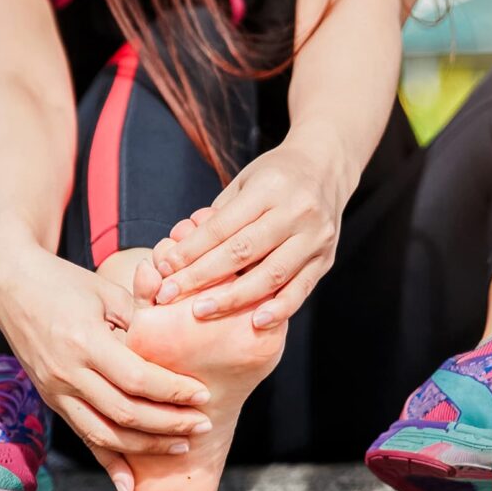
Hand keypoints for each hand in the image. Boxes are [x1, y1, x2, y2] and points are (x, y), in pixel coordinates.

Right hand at [0, 244, 212, 490]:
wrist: (12, 286)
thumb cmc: (68, 283)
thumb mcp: (108, 293)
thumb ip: (142, 319)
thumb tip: (181, 340)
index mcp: (86, 343)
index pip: (138, 379)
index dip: (173, 392)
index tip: (203, 395)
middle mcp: (68, 374)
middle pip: (125, 412)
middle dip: (168, 424)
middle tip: (203, 425)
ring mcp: (56, 392)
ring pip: (105, 433)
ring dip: (146, 447)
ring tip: (181, 446)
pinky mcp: (52, 401)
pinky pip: (84, 438)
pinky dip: (108, 463)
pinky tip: (129, 486)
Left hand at [152, 136, 349, 328]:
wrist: (326, 168)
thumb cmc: (277, 176)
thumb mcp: (245, 181)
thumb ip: (219, 216)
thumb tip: (181, 252)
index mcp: (271, 188)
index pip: (224, 226)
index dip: (191, 250)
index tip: (165, 270)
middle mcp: (297, 212)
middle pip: (243, 252)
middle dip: (202, 277)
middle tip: (171, 295)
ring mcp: (315, 237)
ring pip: (271, 274)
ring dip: (234, 298)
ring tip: (202, 311)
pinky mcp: (325, 258)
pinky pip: (301, 289)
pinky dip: (279, 308)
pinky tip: (256, 321)